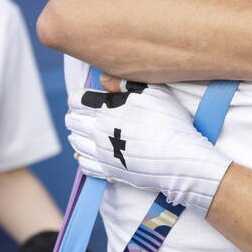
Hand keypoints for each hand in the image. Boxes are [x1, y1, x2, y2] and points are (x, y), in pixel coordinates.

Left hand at [65, 82, 229, 212]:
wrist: (179, 159)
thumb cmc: (169, 122)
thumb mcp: (152, 93)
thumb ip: (124, 83)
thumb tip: (103, 80)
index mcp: (106, 109)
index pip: (78, 100)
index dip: (78, 97)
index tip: (82, 97)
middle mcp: (98, 131)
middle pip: (73, 121)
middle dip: (75, 115)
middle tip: (81, 114)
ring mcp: (102, 154)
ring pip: (76, 142)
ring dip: (77, 135)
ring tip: (82, 132)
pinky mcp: (109, 171)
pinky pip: (85, 165)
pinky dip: (82, 158)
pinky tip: (86, 154)